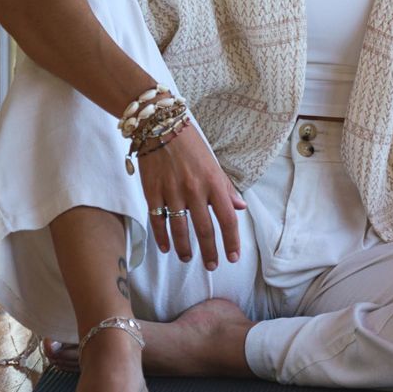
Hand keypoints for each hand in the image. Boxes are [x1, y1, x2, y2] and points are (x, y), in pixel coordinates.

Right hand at [138, 121, 245, 269]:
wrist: (159, 125)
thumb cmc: (190, 143)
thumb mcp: (213, 163)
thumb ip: (226, 188)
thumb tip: (240, 207)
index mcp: (214, 182)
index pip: (228, 218)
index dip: (232, 241)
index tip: (233, 257)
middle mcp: (195, 189)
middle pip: (205, 229)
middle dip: (210, 252)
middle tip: (212, 266)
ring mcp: (172, 191)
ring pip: (180, 229)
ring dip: (185, 248)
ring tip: (188, 259)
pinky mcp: (152, 191)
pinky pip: (158, 220)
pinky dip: (162, 237)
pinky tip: (165, 248)